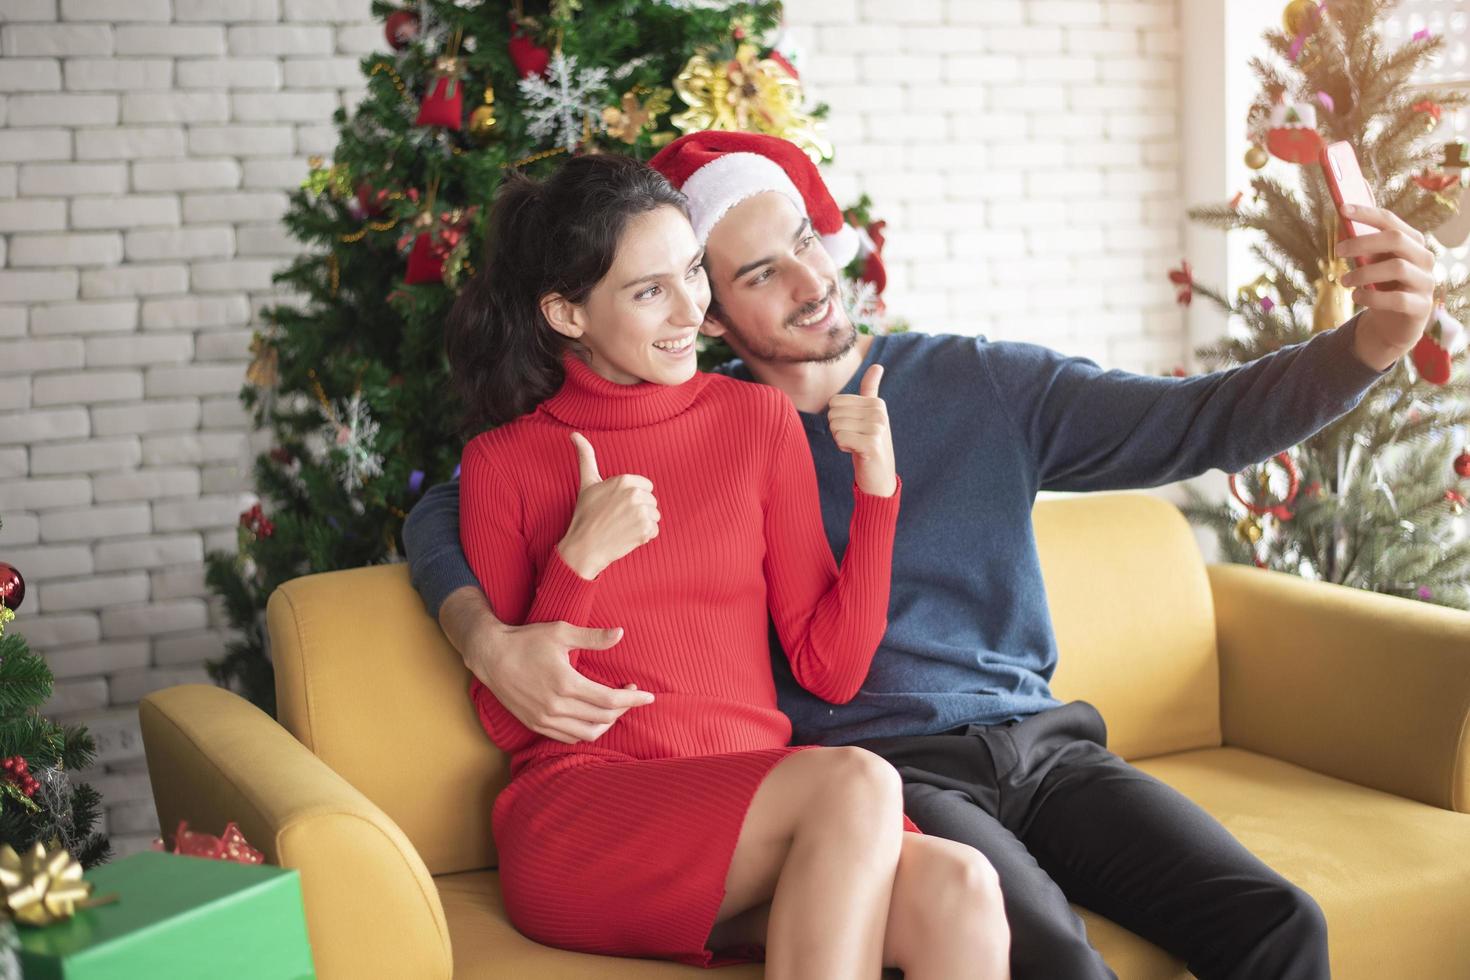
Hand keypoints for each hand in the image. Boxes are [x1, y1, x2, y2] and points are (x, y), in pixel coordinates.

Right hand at [470, 619, 653, 743]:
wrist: (491, 656)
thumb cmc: (526, 640)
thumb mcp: (560, 632)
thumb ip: (592, 637)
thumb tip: (621, 633)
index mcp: (565, 683)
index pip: (610, 700)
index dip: (633, 699)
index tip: (648, 696)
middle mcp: (556, 706)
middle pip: (603, 718)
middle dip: (624, 708)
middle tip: (631, 693)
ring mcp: (545, 719)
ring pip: (588, 733)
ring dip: (607, 722)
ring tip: (615, 706)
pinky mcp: (536, 725)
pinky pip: (570, 737)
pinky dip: (587, 730)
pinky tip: (593, 716)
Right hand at [557, 432, 659, 578]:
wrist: (584, 548)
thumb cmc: (585, 515)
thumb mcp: (586, 482)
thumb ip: (586, 456)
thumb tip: (574, 434)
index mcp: (624, 480)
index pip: (646, 487)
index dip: (633, 497)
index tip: (617, 506)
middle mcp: (635, 494)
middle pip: (651, 501)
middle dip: (638, 510)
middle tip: (618, 518)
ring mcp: (641, 513)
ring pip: (654, 516)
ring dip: (642, 524)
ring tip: (622, 527)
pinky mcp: (646, 530)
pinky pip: (655, 531)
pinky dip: (644, 536)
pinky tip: (627, 537)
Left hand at [827, 363, 896, 496]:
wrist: (880, 477)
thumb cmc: (870, 444)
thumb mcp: (871, 415)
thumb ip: (871, 390)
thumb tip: (877, 366)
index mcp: (876, 403)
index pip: (835, 402)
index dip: (839, 419)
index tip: (855, 429)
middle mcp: (879, 412)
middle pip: (833, 413)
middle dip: (837, 429)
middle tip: (854, 439)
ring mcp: (877, 428)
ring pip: (834, 426)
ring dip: (840, 439)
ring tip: (856, 445)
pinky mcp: (871, 444)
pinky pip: (840, 437)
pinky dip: (843, 447)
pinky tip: (856, 452)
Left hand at [1336, 203, 1435, 370]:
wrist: (1395, 324)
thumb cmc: (1382, 287)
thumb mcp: (1371, 264)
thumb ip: (1362, 244)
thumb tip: (1343, 219)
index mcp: (1412, 242)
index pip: (1390, 221)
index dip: (1366, 213)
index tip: (1342, 208)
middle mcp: (1424, 258)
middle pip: (1396, 240)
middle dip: (1362, 242)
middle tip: (1337, 251)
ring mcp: (1425, 282)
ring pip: (1396, 268)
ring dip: (1363, 273)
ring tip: (1344, 280)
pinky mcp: (1421, 307)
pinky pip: (1397, 299)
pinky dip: (1371, 298)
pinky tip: (1356, 297)